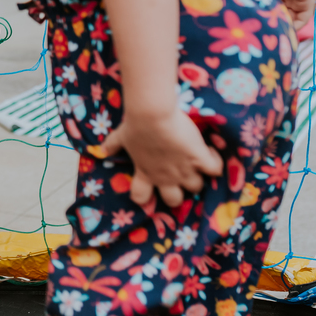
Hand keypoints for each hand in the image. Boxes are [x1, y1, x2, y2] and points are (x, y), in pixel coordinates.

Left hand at [98, 109, 222, 207]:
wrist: (152, 115)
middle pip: (175, 200)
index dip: (144, 196)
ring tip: (196, 161)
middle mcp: (164, 176)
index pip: (140, 197)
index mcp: (144, 172)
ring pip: (196, 186)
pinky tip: (210, 151)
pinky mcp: (200, 159)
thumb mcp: (121, 136)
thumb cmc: (135, 125)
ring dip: (197, 176)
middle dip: (177, 193)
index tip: (149, 188)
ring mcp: (183, 170)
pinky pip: (215, 170)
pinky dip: (215, 162)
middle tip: (179, 177)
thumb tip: (101, 150)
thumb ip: (113, 145)